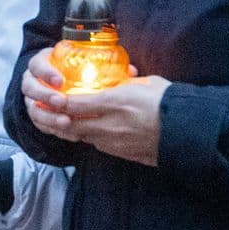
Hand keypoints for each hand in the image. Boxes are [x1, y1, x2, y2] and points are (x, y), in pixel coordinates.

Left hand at [23, 52, 168, 166]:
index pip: (74, 104)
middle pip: (70, 125)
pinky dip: (84, 137)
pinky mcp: (120, 154)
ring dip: (65, 130)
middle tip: (40, 112)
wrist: (188, 132)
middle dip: (53, 120)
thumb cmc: (169, 102)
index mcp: (115, 103)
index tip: (46, 98)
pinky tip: (79, 131)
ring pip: (80, 137)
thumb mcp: (144, 83)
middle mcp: (110, 125)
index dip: (56, 103)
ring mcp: (114, 142)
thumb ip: (123, 82)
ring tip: (52, 122)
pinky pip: (95, 145)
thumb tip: (118, 75)